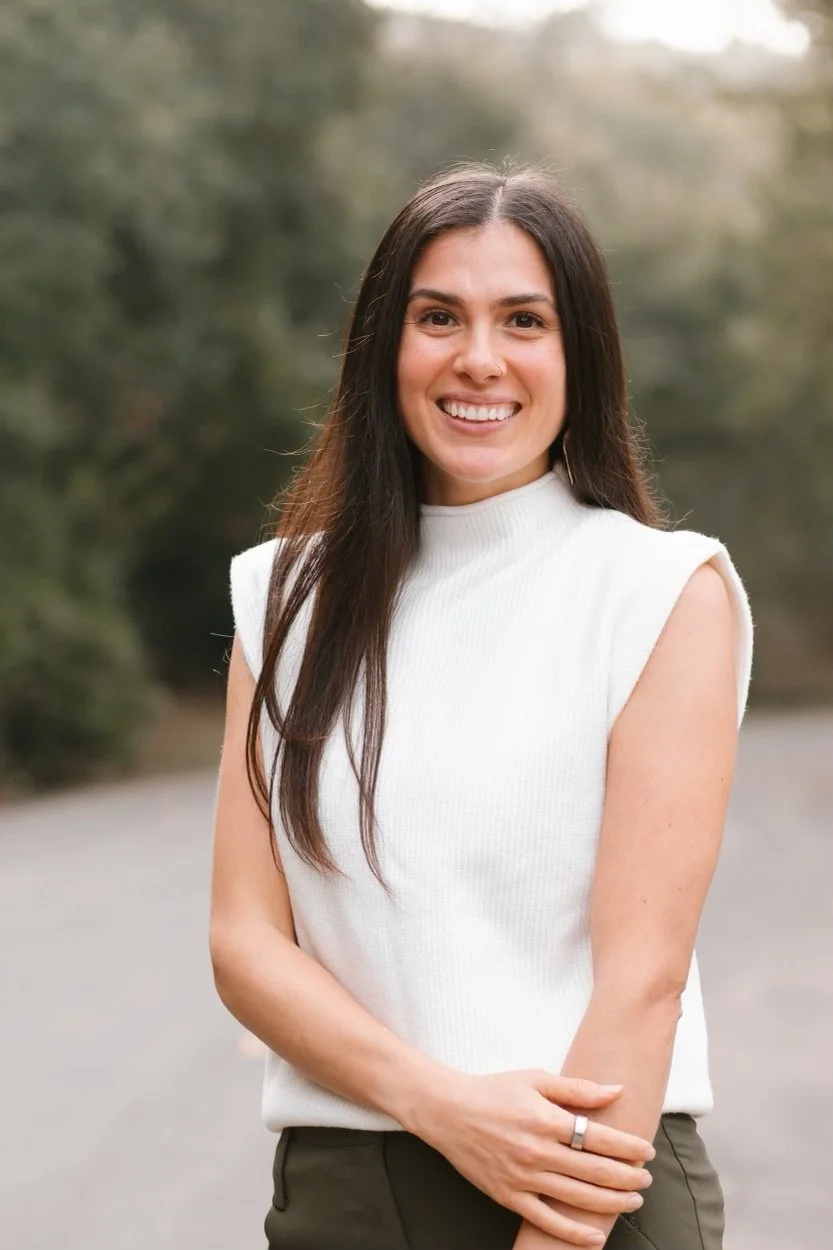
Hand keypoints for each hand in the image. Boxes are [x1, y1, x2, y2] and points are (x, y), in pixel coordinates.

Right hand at [407, 1070, 652, 1247]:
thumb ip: (577, 1088)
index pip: (598, 1137)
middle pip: (593, 1171)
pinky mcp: (508, 1196)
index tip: (647, 1150)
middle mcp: (536, 1151)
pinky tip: (595, 1235)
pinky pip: (546, 1220)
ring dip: (610, 1202)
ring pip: (576, 1198)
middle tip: (647, 1180)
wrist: (448, 1111)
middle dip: (627, 1178)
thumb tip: (616, 1090)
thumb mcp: (535, 1079)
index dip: (628, 1146)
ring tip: (632, 1201)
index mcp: (545, 1119)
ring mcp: (522, 1177)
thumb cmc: (494, 1091)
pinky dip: (572, 1233)